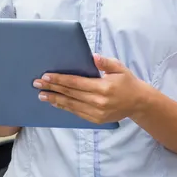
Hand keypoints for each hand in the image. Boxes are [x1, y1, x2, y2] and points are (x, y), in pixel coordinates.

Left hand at [35, 55, 149, 125]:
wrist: (138, 102)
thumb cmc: (127, 82)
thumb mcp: (119, 68)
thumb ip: (105, 62)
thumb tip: (92, 57)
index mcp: (103, 87)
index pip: (76, 83)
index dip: (60, 80)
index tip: (46, 76)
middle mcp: (99, 102)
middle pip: (70, 94)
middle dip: (52, 88)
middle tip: (37, 84)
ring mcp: (97, 113)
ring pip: (71, 105)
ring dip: (55, 100)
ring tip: (42, 95)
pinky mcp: (96, 119)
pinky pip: (77, 113)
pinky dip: (65, 107)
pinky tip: (56, 103)